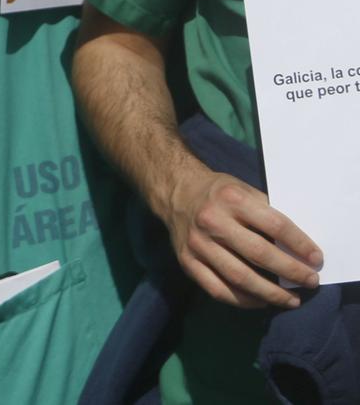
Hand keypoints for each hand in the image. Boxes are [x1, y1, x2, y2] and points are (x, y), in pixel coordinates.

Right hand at [164, 165, 321, 308]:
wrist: (176, 192)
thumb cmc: (219, 193)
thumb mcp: (245, 190)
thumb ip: (267, 213)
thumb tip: (298, 247)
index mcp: (231, 199)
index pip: (275, 226)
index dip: (300, 245)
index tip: (316, 260)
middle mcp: (212, 221)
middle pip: (259, 254)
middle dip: (291, 272)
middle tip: (310, 282)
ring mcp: (197, 244)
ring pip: (239, 277)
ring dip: (271, 293)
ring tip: (291, 300)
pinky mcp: (186, 262)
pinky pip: (217, 289)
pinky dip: (243, 300)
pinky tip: (261, 301)